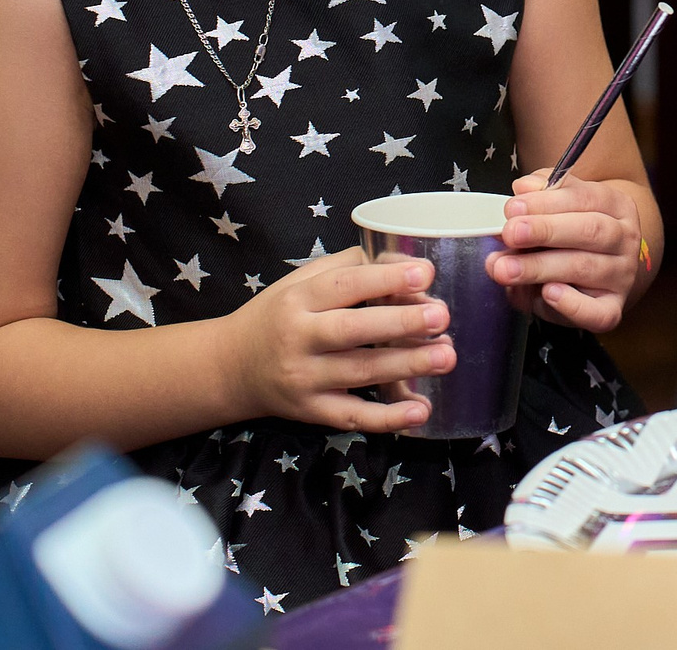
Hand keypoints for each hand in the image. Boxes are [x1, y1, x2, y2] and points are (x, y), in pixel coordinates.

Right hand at [215, 251, 450, 432]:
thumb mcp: (299, 282)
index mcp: (298, 300)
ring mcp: (304, 379)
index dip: (384, 279)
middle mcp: (298, 339)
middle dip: (400, 324)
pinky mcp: (311, 411)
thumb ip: (347, 267)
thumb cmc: (278, 316)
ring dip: (406, 366)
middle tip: (442, 316)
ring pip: (359, 373)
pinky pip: (352, 416)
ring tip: (447, 356)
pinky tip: (421, 411)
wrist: (230, 368)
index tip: (424, 274)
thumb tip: (402, 258)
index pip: (343, 286)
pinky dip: (387, 418)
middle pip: (352, 330)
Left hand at [494, 171, 650, 331]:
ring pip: (585, 268)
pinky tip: (548, 293)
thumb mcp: (559, 207)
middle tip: (511, 233)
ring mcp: (621, 276)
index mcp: (616, 206)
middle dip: (546, 231)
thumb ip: (540, 195)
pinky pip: (598, 313)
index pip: (585, 198)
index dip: (547, 202)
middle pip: (590, 230)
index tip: (513, 208)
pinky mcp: (612, 309)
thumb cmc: (572, 233)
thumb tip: (523, 189)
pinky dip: (572, 305)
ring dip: (540, 267)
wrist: (602, 269)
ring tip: (505, 268)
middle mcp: (624, 239)